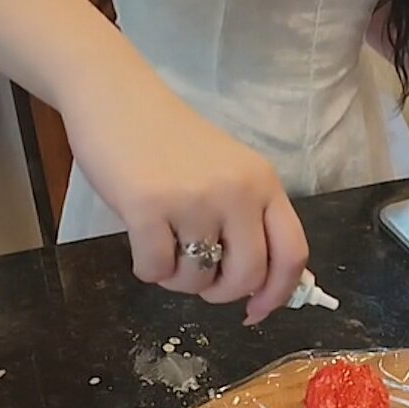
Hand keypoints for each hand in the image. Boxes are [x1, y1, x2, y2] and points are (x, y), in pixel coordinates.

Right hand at [64, 91, 308, 325]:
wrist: (115, 96)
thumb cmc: (168, 140)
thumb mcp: (226, 172)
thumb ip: (247, 220)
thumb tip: (260, 289)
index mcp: (263, 183)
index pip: (292, 254)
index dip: (278, 294)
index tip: (256, 311)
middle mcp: (237, 191)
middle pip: (247, 277)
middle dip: (220, 293)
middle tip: (198, 280)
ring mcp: (194, 199)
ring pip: (197, 280)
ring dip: (176, 279)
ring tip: (163, 246)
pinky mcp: (148, 206)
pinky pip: (156, 270)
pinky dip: (146, 269)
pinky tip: (140, 241)